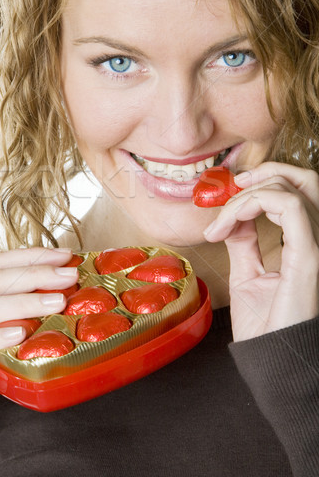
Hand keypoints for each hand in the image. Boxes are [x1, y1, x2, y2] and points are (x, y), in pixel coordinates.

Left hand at [203, 162, 318, 340]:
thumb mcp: (247, 274)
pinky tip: (229, 223)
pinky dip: (254, 204)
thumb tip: (231, 220)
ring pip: (294, 190)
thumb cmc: (264, 326)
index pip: (298, 194)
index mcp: (304, 243)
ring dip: (249, 194)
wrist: (269, 360)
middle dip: (267, 172)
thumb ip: (243, 243)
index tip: (230, 195)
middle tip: (234, 185)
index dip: (264, 183)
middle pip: (306, 181)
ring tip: (223, 218)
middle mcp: (316, 240)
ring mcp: (315, 246)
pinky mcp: (309, 257)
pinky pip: (290, 208)